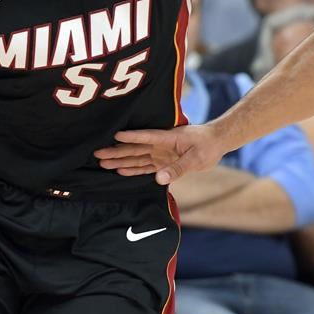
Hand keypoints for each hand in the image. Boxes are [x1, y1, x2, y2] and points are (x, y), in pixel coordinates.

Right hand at [95, 123, 226, 183]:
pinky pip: (145, 167)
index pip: (146, 137)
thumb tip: (159, 179)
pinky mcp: (163, 162)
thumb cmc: (207, 145)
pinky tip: (120, 171)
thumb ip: (177, 168)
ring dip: (120, 161)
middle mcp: (160, 146)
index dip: (131, 137)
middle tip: (97, 154)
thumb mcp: (195, 158)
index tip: (114, 135)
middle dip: (116, 152)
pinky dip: (133, 169)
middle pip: (135, 149)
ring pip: (137, 158)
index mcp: (167, 138)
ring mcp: (160, 154)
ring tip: (102, 162)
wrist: (217, 143)